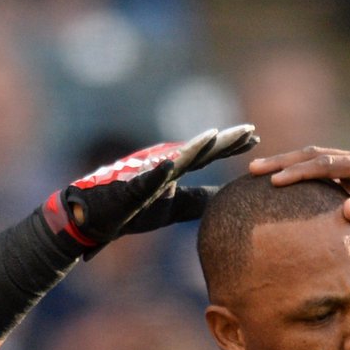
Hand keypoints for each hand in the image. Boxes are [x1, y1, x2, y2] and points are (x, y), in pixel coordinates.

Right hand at [47, 124, 259, 249]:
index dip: (230, 146)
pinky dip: (155, 174)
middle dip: (223, 141)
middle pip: (199, 150)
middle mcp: (162, 163)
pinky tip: (168, 166)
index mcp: (174, 168)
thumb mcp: (174, 208)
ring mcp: (145, 173)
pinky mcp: (129, 188)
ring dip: (195, 148)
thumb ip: (197, 200)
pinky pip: (143, 181)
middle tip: (250, 130)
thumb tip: (224, 199)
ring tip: (215, 136)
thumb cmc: (132, 211)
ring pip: (174, 158)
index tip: (255, 138)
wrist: (94, 219)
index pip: (208, 155)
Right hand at [248, 146, 349, 232]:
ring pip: (316, 159)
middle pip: (313, 154)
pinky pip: (324, 169)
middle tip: (253, 170)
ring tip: (261, 173)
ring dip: (289, 163)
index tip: (275, 181)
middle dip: (282, 161)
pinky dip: (303, 171)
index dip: (299, 172)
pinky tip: (288, 181)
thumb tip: (345, 211)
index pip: (325, 164)